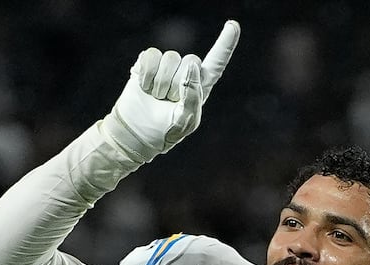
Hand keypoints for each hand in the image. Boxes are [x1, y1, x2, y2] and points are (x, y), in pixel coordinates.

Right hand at [105, 20, 239, 164]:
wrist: (136, 133)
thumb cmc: (165, 132)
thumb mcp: (185, 121)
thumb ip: (193, 96)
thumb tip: (191, 66)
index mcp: (201, 86)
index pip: (216, 62)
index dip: (225, 44)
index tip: (233, 25)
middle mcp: (186, 72)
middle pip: (191, 60)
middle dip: (177, 84)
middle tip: (167, 101)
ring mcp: (166, 65)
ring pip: (170, 57)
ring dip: (160, 82)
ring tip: (156, 96)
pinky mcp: (148, 62)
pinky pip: (151, 55)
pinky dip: (146, 74)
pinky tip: (144, 87)